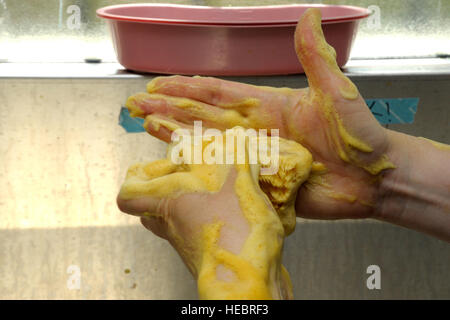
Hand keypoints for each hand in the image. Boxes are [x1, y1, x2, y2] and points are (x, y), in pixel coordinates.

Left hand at [117, 126, 309, 298]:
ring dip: (192, 204)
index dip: (135, 179)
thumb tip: (236, 137)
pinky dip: (212, 220)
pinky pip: (201, 233)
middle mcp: (173, 226)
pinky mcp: (210, 254)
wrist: (248, 281)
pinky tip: (238, 210)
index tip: (149, 167)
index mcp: (169, 202)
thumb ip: (235, 155)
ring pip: (178, 221)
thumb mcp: (237, 182)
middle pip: (152, 209)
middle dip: (167, 189)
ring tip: (218, 189)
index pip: (128, 195)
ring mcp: (189, 244)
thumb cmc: (233, 235)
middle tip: (187, 175)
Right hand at [125, 8, 394, 219]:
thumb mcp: (337, 93)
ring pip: (208, 145)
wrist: (375, 177)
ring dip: (176, 135)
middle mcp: (256, 130)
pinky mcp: (260, 184)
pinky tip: (178, 165)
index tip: (159, 84)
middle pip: (203, 117)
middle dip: (168, 110)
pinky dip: (200, 171)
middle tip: (136, 106)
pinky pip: (224, 177)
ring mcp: (256, 157)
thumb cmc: (361, 135)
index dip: (187, 88)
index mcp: (269, 106)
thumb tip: (308, 14)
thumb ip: (316, 59)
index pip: (219, 94)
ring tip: (146, 128)